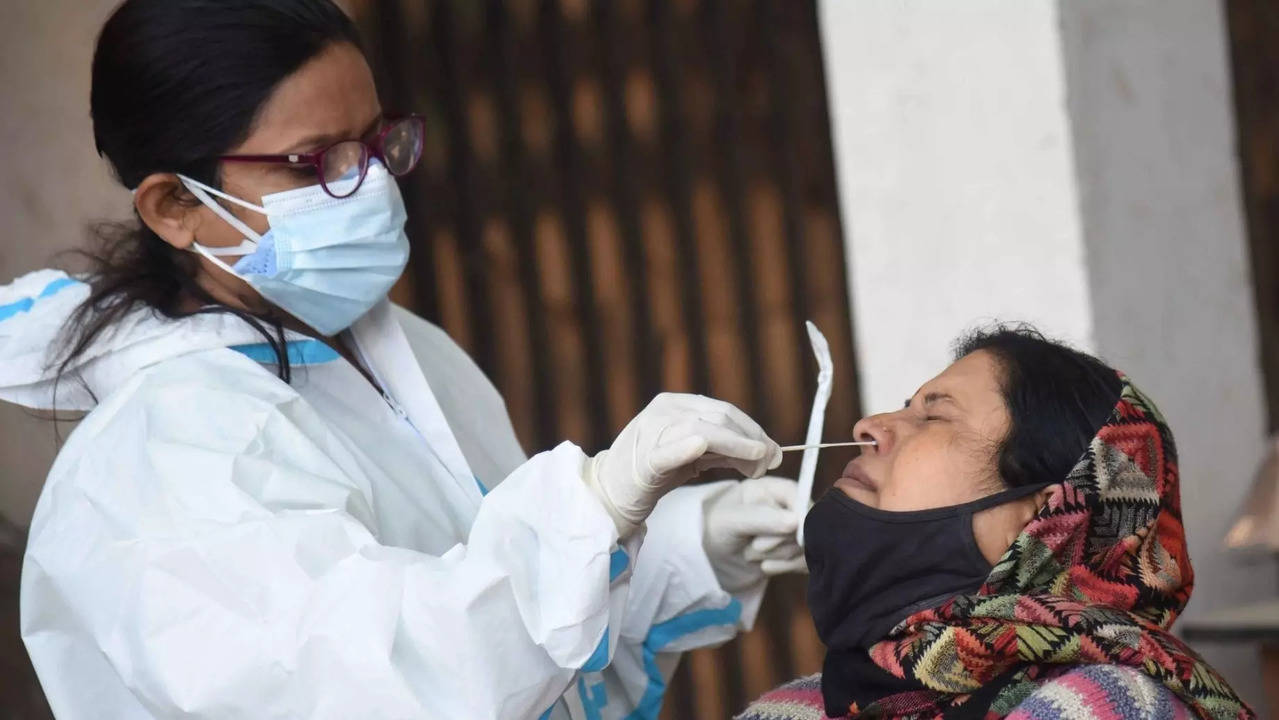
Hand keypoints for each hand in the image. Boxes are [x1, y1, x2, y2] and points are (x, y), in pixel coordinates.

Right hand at [584, 394, 781, 537]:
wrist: (609, 494)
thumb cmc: (652, 475)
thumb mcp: (693, 456)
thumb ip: (723, 449)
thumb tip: (766, 451)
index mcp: (674, 404)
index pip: (724, 410)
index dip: (754, 430)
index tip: (775, 452)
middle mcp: (663, 411)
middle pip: (719, 418)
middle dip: (752, 440)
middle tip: (771, 463)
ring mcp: (651, 432)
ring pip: (703, 430)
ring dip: (737, 447)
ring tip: (757, 465)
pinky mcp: (643, 460)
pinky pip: (667, 451)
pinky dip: (686, 446)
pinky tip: (701, 446)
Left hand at [703, 477, 807, 593]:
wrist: (708, 559)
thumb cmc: (714, 530)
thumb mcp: (731, 520)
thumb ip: (762, 519)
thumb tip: (796, 521)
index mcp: (770, 488)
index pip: (799, 495)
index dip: (800, 515)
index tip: (793, 534)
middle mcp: (785, 506)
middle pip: (805, 524)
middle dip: (778, 541)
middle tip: (755, 546)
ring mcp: (792, 530)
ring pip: (805, 546)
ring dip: (777, 556)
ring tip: (751, 554)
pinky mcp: (794, 552)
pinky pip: (806, 562)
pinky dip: (786, 568)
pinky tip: (764, 567)